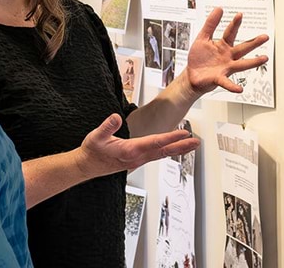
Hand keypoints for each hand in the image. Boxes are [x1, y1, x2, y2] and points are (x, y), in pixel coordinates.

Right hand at [78, 114, 199, 177]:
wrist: (86, 166)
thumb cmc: (92, 151)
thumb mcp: (95, 136)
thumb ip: (107, 127)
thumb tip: (115, 117)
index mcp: (129, 150)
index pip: (154, 142)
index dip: (170, 137)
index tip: (183, 133)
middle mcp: (137, 157)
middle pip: (164, 151)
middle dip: (181, 146)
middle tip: (197, 142)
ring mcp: (138, 160)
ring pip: (162, 154)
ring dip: (178, 149)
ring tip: (192, 144)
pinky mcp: (137, 160)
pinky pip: (157, 155)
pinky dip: (168, 151)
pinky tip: (175, 148)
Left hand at [185, 7, 268, 93]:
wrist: (191, 76)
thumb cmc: (198, 58)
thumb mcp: (202, 38)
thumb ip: (210, 25)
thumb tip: (219, 8)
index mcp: (223, 46)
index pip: (231, 33)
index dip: (235, 24)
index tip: (239, 14)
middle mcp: (228, 56)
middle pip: (243, 48)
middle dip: (254, 43)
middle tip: (265, 37)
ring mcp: (225, 68)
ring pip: (241, 64)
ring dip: (253, 62)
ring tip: (264, 59)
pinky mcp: (219, 78)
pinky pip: (227, 83)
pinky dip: (233, 86)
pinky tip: (240, 89)